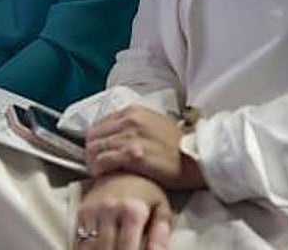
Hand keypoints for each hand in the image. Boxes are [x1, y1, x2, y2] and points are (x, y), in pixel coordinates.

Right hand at [75, 173, 172, 249]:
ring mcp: (93, 210)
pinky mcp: (82, 212)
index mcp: (133, 211)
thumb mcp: (161, 209)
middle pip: (109, 249)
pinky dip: (90, 249)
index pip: (128, 248)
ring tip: (115, 248)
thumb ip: (160, 235)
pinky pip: (81, 240)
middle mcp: (110, 209)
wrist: (122, 170)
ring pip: (93, 247)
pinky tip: (102, 247)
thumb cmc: (145, 192)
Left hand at [86, 105, 204, 190]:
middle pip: (93, 136)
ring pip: (94, 148)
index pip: (99, 124)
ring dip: (93, 162)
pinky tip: (103, 176)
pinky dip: (99, 169)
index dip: (95, 141)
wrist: (196, 159)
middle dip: (91, 152)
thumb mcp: (153, 124)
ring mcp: (131, 137)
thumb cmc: (176, 146)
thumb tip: (111, 135)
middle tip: (95, 165)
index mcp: (133, 111)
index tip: (97, 153)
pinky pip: (104, 161)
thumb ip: (131, 125)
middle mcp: (129, 120)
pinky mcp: (133, 155)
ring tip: (99, 172)